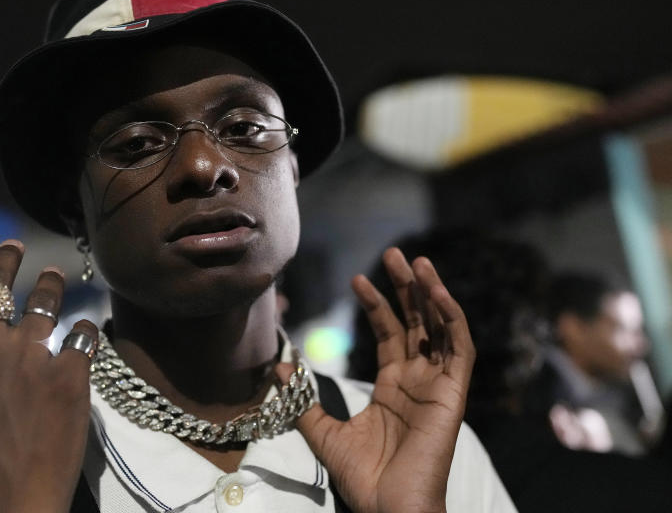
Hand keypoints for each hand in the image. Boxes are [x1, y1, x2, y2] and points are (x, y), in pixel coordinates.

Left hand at [279, 247, 473, 512]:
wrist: (388, 509)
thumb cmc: (364, 480)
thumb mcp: (325, 433)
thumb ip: (305, 400)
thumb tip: (281, 368)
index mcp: (394, 388)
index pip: (390, 334)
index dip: (377, 305)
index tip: (358, 278)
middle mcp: (419, 381)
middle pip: (417, 323)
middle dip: (407, 288)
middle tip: (394, 253)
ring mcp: (438, 386)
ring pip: (441, 328)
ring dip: (432, 294)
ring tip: (417, 262)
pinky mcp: (454, 394)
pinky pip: (459, 349)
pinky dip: (451, 318)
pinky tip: (436, 293)